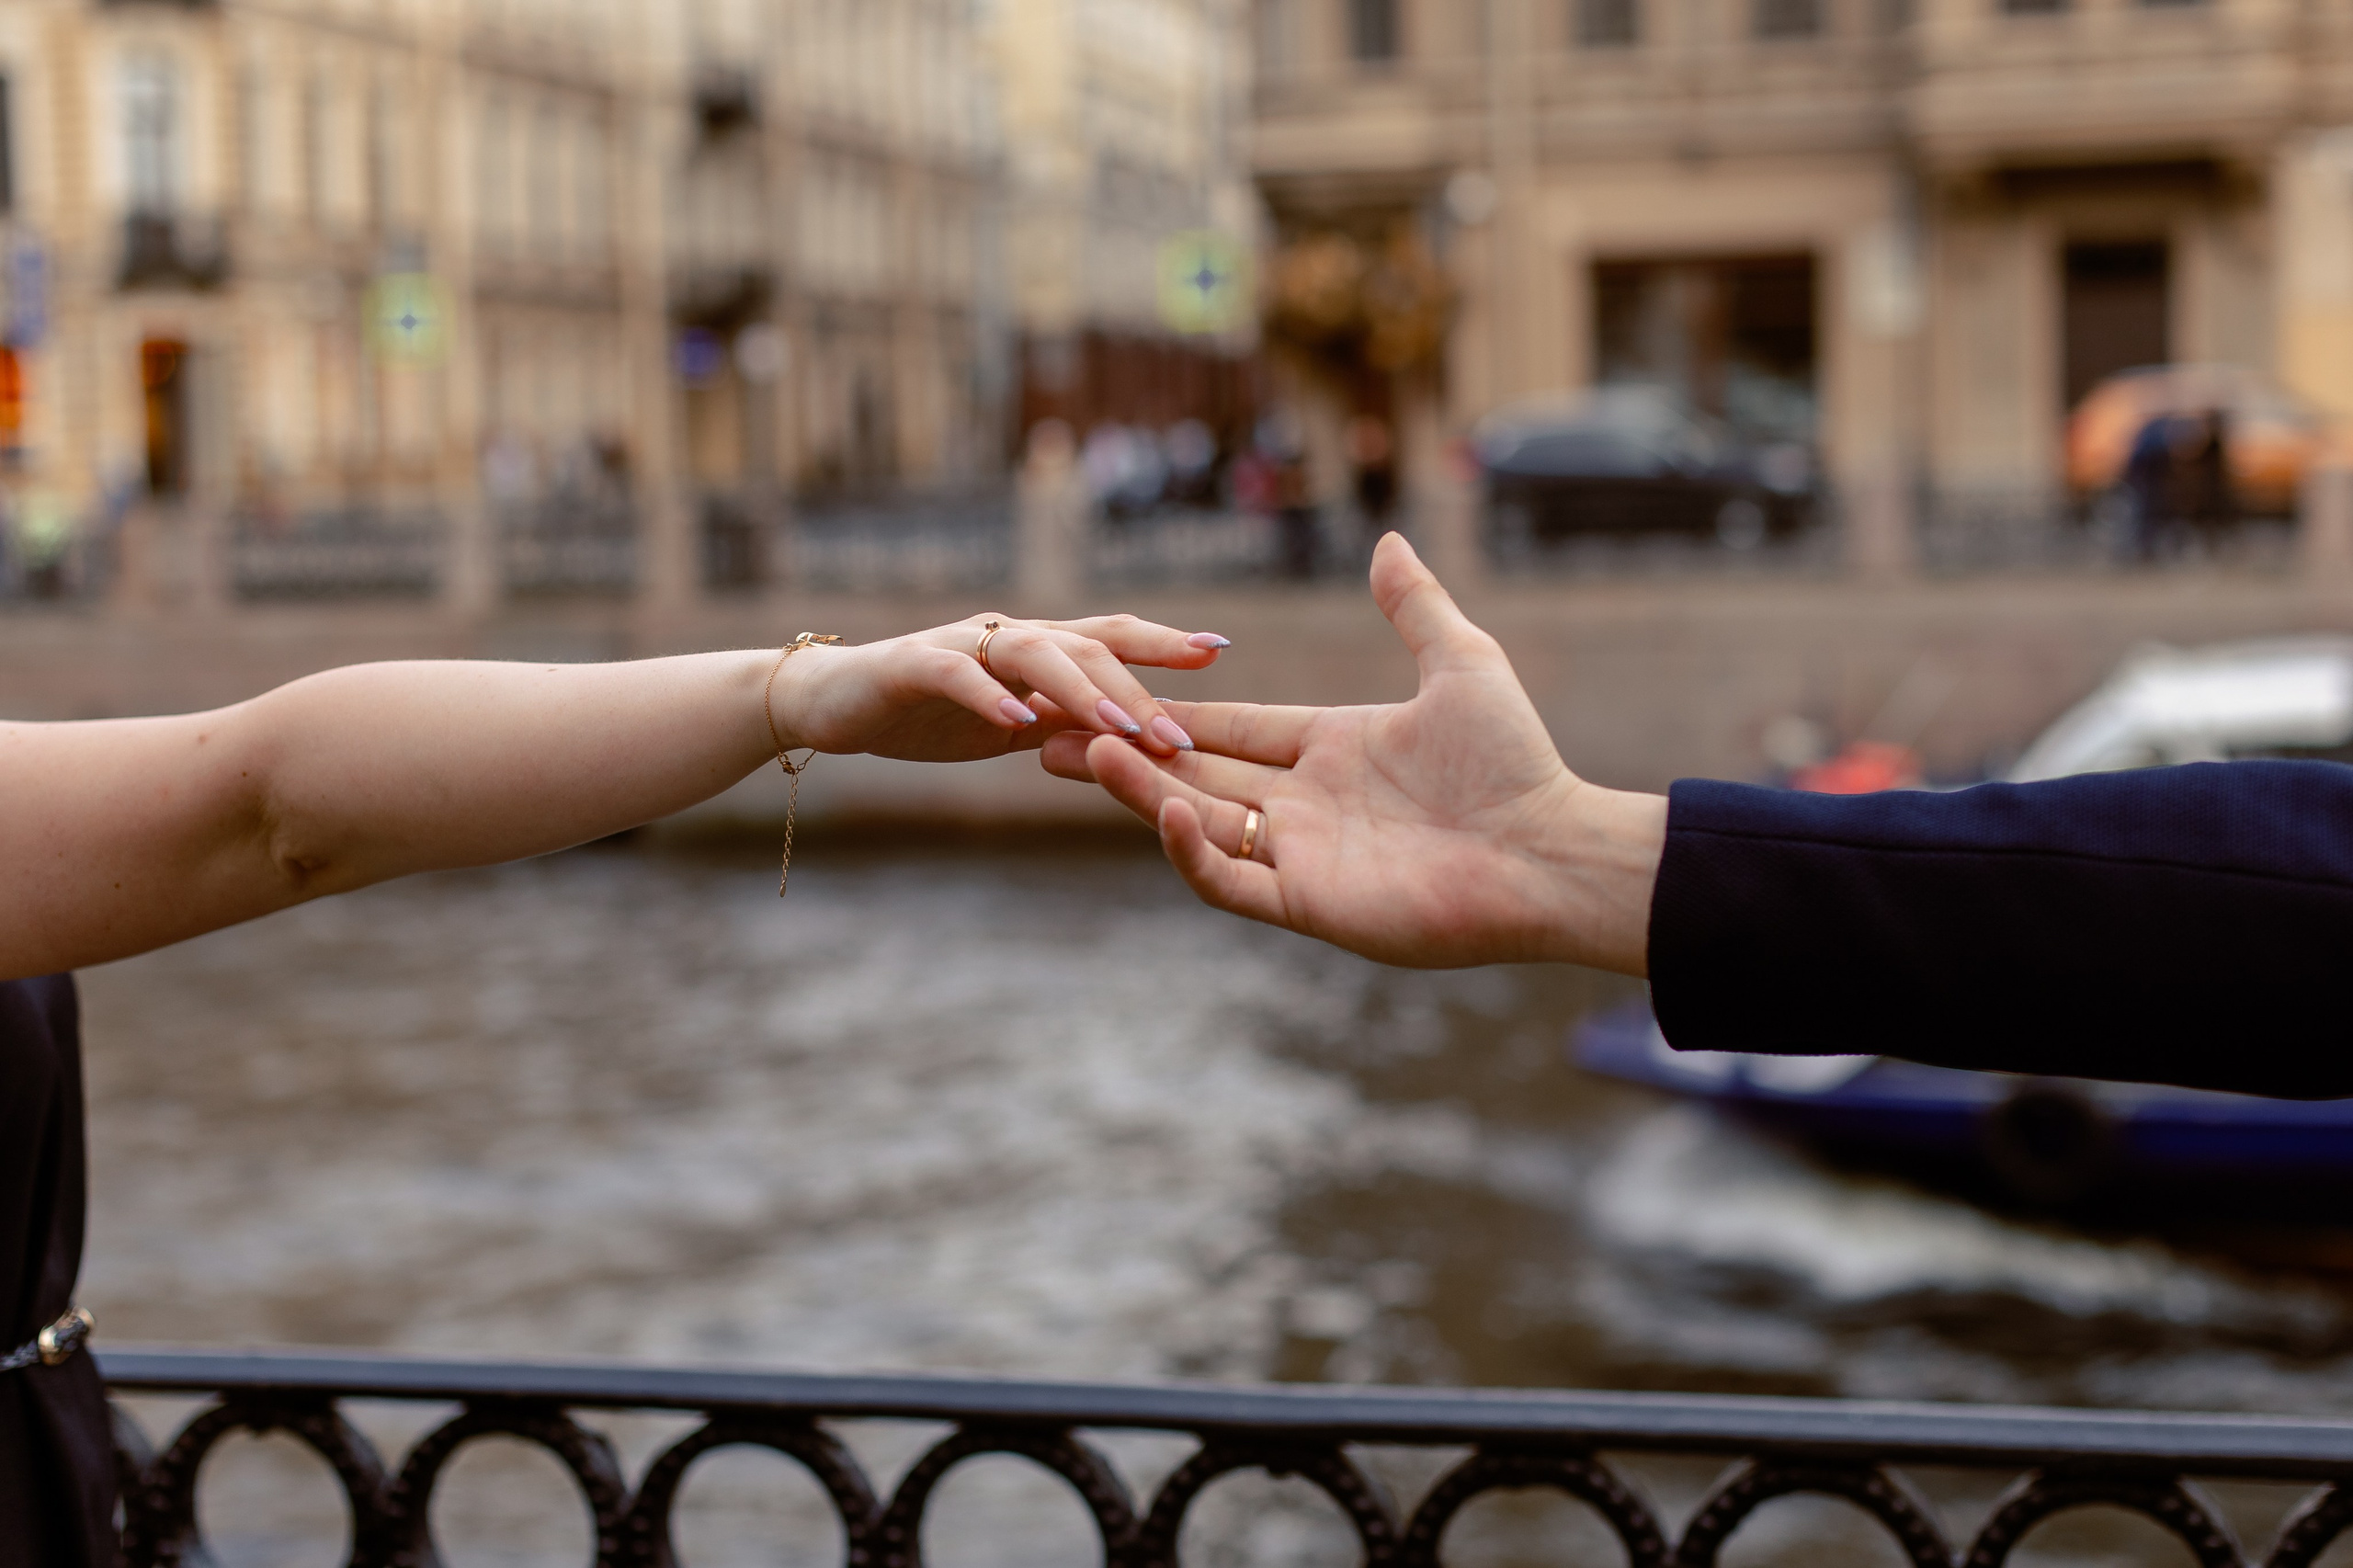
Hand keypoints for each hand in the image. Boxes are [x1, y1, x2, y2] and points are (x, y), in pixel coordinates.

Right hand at [772, 613, 1227, 763]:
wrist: (830, 703)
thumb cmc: (924, 714)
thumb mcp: (1007, 725)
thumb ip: (1062, 725)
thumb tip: (1130, 742)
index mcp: (1033, 650)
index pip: (1108, 637)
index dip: (1162, 641)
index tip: (1218, 649)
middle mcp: (1005, 636)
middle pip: (1084, 646)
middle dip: (1138, 688)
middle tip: (1180, 734)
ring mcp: (960, 645)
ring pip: (1034, 653)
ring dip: (1081, 690)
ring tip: (1120, 726)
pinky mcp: (911, 665)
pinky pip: (958, 674)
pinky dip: (990, 695)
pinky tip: (1019, 721)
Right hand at [1042, 536, 1665, 972]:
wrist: (1549, 850)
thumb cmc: (1516, 762)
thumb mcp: (1461, 663)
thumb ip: (1414, 606)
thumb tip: (1390, 541)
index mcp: (1331, 749)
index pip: (1230, 727)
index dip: (1168, 711)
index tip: (1102, 688)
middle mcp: (1305, 804)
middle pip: (1194, 773)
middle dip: (1122, 754)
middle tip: (1044, 734)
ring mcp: (1302, 856)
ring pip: (1196, 821)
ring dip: (1138, 791)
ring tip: (1079, 756)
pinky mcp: (1308, 903)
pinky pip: (1229, 878)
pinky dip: (1191, 848)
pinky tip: (1167, 804)